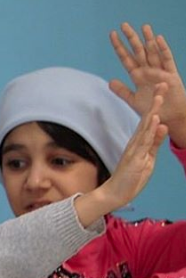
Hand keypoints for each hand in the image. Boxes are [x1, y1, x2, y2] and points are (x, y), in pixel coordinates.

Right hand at [74, 86, 167, 225]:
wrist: (115, 193)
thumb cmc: (131, 178)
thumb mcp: (148, 158)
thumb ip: (155, 143)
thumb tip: (162, 126)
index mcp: (140, 142)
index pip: (149, 121)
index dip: (156, 106)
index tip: (162, 91)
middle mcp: (136, 143)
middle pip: (147, 118)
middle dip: (155, 101)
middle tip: (162, 83)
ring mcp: (134, 150)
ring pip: (145, 127)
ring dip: (153, 111)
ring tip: (159, 96)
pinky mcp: (134, 159)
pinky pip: (143, 142)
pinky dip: (149, 130)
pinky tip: (154, 119)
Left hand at [110, 23, 185, 146]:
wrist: (168, 118)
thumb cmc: (152, 108)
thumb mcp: (133, 100)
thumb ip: (122, 91)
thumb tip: (110, 81)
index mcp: (138, 76)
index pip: (126, 58)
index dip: (119, 47)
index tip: (112, 35)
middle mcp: (148, 71)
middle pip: (138, 51)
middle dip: (131, 38)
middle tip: (123, 24)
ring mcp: (160, 71)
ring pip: (152, 52)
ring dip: (148, 40)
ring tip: (143, 27)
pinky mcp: (171, 76)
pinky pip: (167, 60)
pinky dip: (163, 49)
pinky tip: (158, 39)